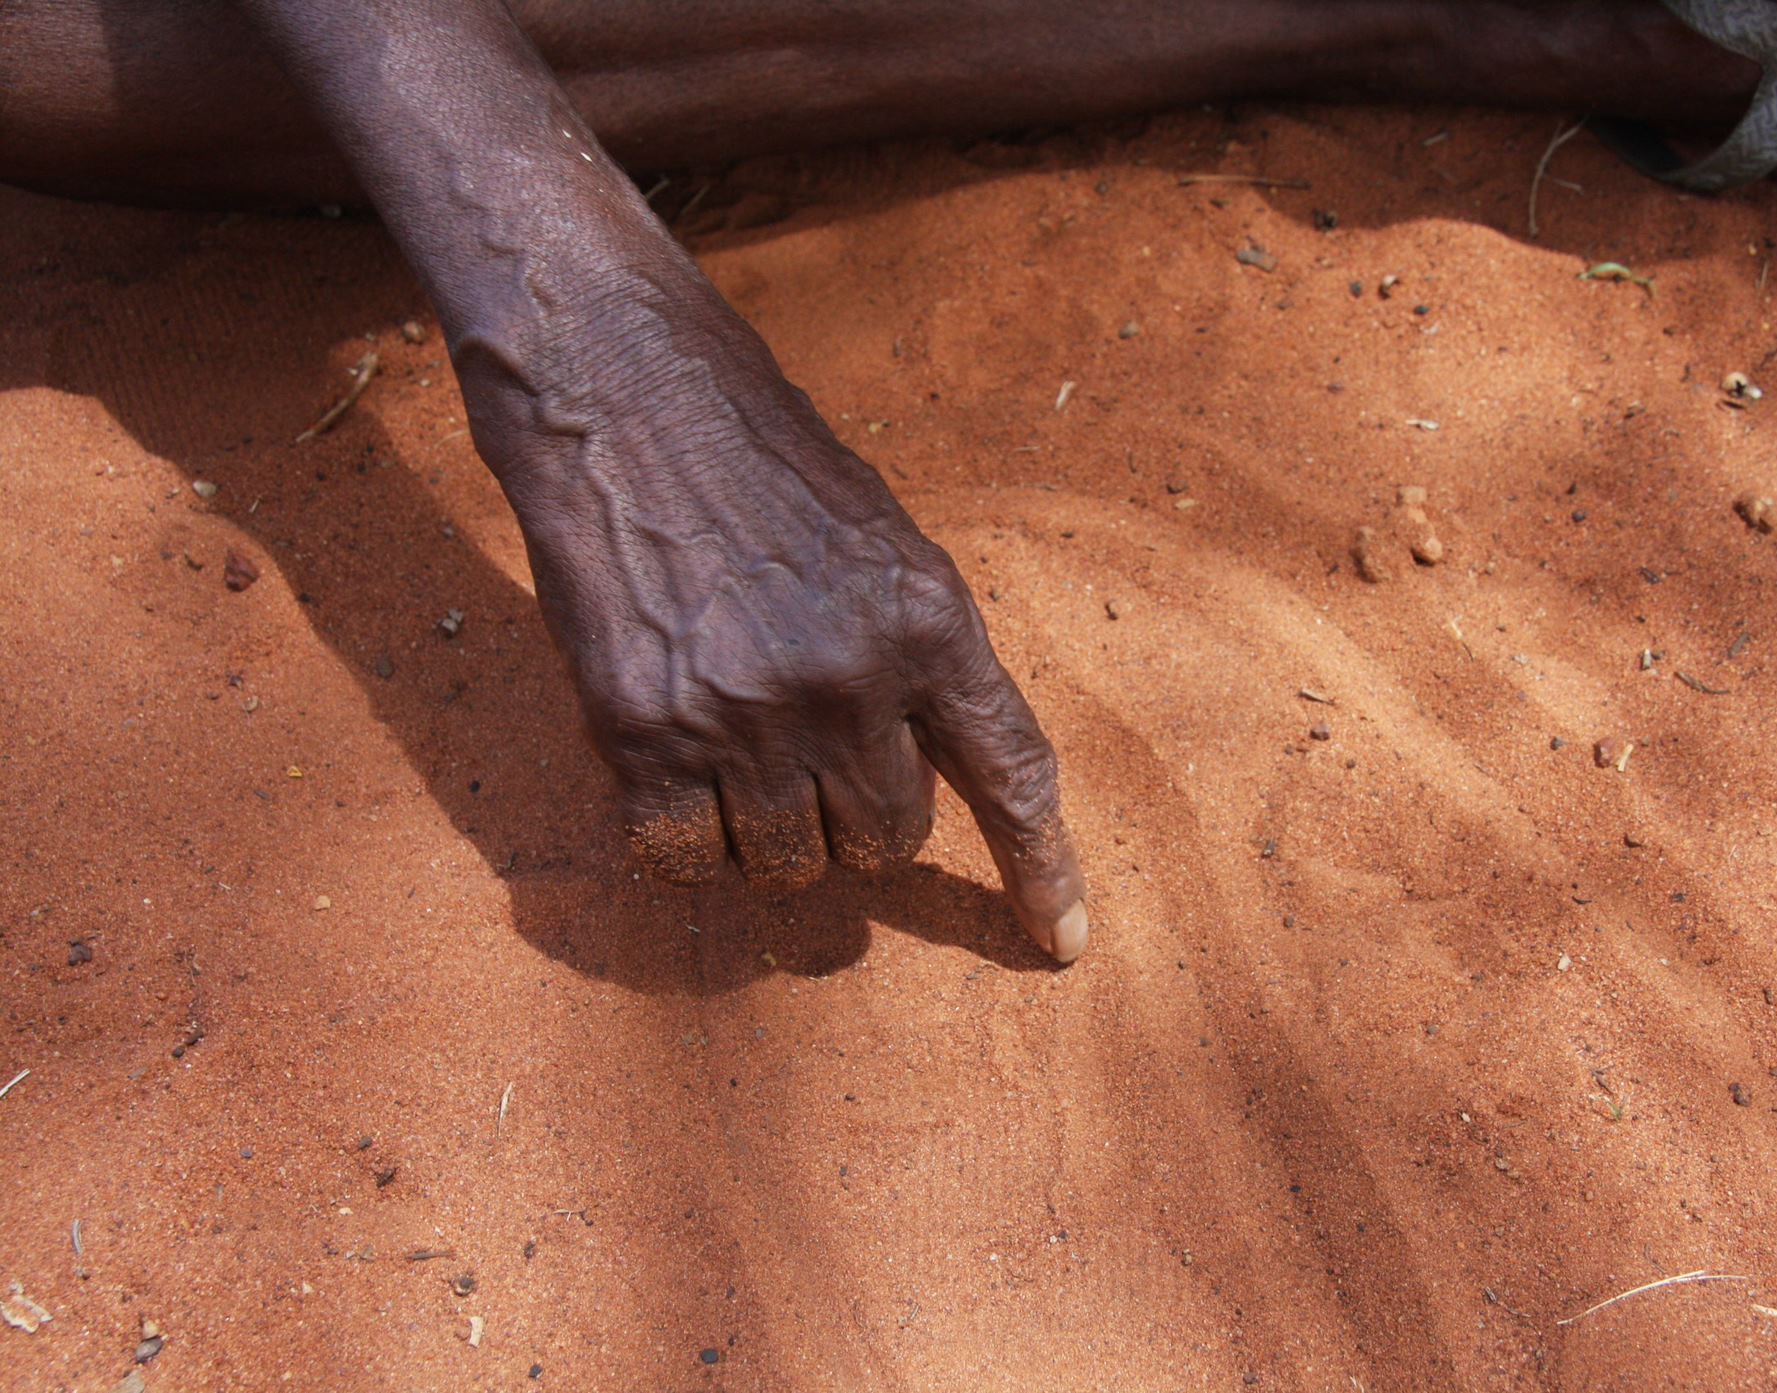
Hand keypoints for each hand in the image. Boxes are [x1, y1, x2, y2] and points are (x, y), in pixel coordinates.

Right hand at [454, 254, 1088, 960]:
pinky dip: (685, 841)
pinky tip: (673, 766)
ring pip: (790, 868)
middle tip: (811, 748)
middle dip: (857, 818)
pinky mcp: (643, 734)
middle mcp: (849, 677)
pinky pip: (686, 861)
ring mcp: (744, 712)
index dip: (1041, 868)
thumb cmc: (759, 463)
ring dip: (770, 832)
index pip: (1013, 774)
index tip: (1064, 941)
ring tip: (735, 739)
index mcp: (929, 619)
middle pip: (887, 843)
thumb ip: (919, 658)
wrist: (619, 392)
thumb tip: (929, 776)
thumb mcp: (883, 542)